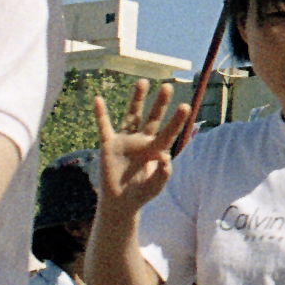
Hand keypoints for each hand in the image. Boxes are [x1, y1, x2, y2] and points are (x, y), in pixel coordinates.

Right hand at [93, 79, 195, 211]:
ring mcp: (125, 141)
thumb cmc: (141, 194)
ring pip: (132, 116)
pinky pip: (104, 127)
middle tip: (168, 87)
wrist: (121, 202)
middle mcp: (142, 141)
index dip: (176, 121)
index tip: (186, 106)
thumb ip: (163, 174)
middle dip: (160, 104)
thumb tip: (166, 158)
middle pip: (153, 119)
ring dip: (137, 99)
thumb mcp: (155, 186)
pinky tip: (98, 99)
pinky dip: (101, 114)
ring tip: (144, 81)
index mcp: (155, 150)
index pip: (168, 133)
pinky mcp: (109, 145)